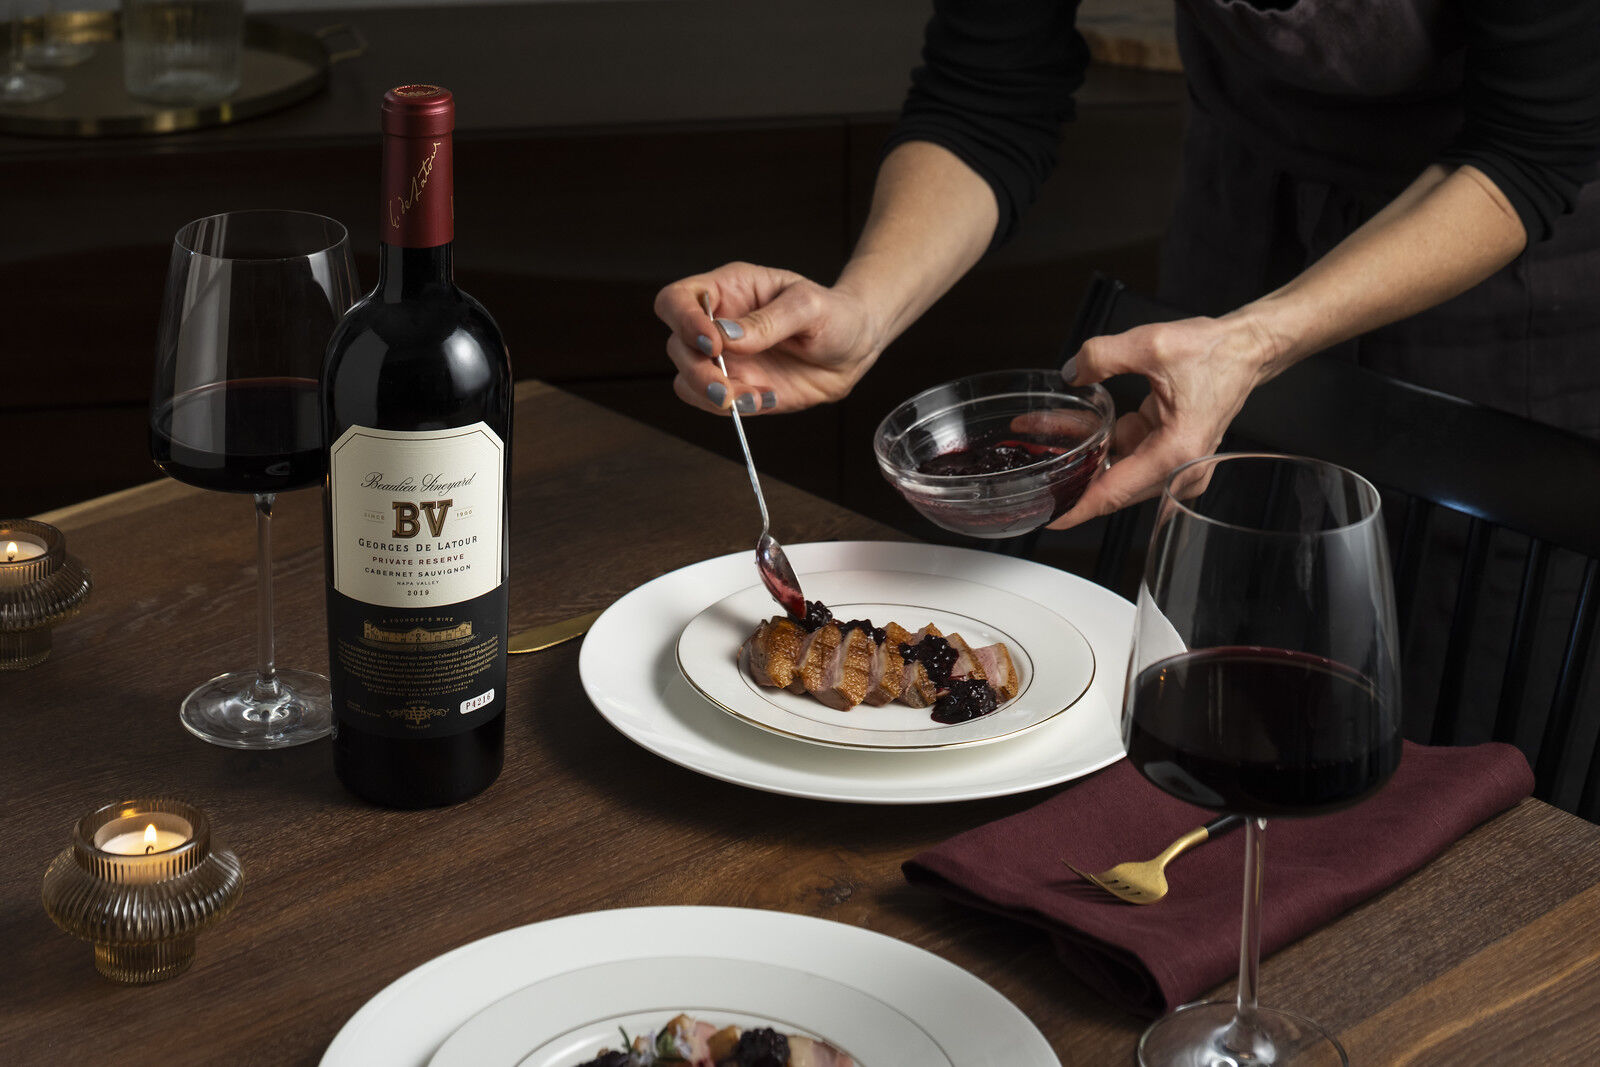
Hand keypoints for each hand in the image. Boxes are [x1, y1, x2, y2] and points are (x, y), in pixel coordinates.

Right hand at [654, 262, 879, 414]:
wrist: (855, 348)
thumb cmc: (834, 314)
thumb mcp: (809, 307)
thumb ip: (769, 320)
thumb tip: (726, 335)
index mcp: (728, 290)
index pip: (676, 300)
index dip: (682, 321)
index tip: (712, 343)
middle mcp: (717, 324)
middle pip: (677, 346)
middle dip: (698, 371)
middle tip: (728, 387)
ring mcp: (725, 359)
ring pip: (687, 381)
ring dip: (712, 396)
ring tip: (754, 397)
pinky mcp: (737, 387)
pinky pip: (714, 404)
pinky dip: (734, 408)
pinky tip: (767, 399)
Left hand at [1047, 315, 1280, 528]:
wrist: (1246, 349)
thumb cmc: (1214, 352)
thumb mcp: (1151, 344)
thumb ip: (1102, 356)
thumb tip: (1072, 372)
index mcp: (1176, 451)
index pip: (1115, 492)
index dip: (1079, 508)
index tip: (1050, 519)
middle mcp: (1180, 468)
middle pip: (1115, 488)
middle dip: (1075, 476)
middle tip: (1037, 467)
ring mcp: (1178, 465)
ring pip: (1120, 472)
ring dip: (1090, 455)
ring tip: (1051, 435)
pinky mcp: (1173, 455)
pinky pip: (1131, 457)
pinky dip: (1109, 444)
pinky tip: (1087, 426)